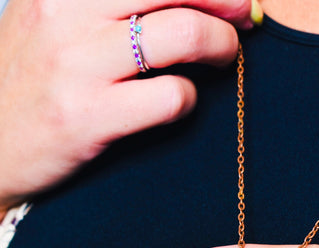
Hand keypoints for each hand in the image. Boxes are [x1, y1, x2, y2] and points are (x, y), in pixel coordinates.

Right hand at [0, 0, 258, 209]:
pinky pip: (170, 96)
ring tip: (227, 56)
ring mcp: (76, 65)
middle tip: (244, 14)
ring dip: (221, 44)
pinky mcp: (88, 117)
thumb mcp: (46, 16)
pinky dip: (190, 98)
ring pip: (181, 32)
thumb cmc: (26, 82)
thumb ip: (95, 0)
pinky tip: (181, 101)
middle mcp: (65, 12)